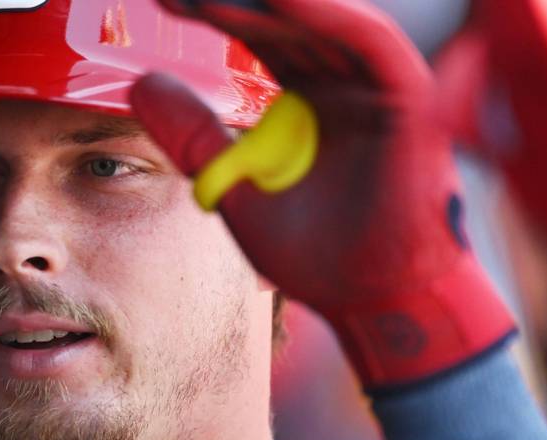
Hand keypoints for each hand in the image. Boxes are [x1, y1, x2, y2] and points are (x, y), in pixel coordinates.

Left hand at [130, 0, 512, 388]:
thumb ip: (191, 134)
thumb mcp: (233, 184)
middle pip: (285, 18)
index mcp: (308, 97)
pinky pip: (369, 44)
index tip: (161, 0)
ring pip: (323, 19)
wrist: (369, 302)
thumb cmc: (320, 254)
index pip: (257, 34)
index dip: (211, 12)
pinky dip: (328, 16)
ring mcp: (376, 86)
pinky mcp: (407, 99)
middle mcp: (343, 81)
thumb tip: (139, 82)